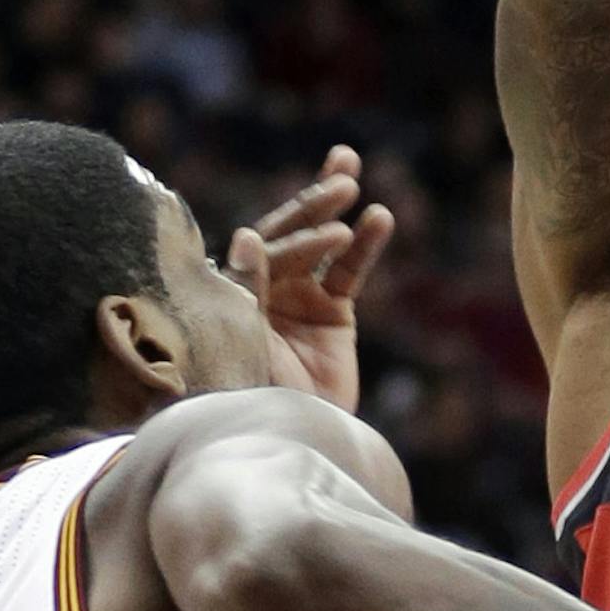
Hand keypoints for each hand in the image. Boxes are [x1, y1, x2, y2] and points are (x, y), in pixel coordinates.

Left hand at [227, 146, 394, 413]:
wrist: (289, 443)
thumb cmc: (250, 399)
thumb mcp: (244, 344)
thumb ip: (246, 290)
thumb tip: (244, 235)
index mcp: (229, 293)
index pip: (259, 251)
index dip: (288, 242)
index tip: (314, 235)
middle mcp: (261, 288)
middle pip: (286, 234)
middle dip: (311, 205)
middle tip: (342, 174)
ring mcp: (296, 299)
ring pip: (318, 243)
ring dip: (333, 207)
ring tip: (349, 168)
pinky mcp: (331, 315)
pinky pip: (348, 271)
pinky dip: (364, 245)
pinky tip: (379, 217)